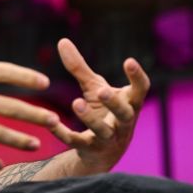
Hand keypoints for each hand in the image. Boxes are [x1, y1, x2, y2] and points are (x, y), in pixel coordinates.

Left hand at [51, 38, 149, 174]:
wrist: (102, 152)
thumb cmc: (103, 112)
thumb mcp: (94, 88)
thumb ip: (79, 68)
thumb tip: (62, 40)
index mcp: (129, 104)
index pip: (140, 90)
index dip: (137, 77)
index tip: (129, 61)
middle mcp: (123, 123)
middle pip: (124, 114)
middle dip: (114, 103)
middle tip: (102, 91)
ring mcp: (109, 139)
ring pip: (103, 131)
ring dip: (90, 118)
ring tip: (76, 103)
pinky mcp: (90, 150)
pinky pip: (77, 143)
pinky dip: (64, 134)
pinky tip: (51, 123)